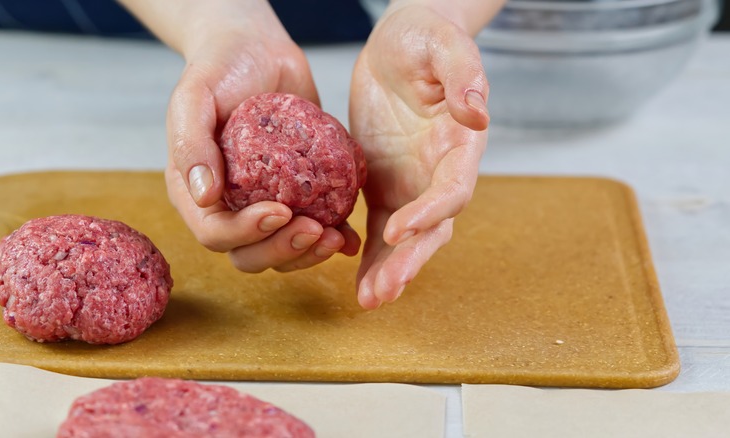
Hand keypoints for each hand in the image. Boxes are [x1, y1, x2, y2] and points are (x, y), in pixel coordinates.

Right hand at [150, 1, 360, 272]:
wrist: (256, 51)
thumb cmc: (218, 70)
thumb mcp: (195, 97)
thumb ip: (192, 143)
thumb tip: (204, 197)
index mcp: (197, 193)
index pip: (216, 233)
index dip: (246, 233)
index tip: (279, 211)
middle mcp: (230, 207)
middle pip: (250, 254)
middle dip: (282, 251)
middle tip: (314, 230)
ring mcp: (266, 204)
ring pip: (283, 252)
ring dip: (308, 253)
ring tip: (335, 236)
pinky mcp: (300, 195)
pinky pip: (314, 229)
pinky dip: (333, 238)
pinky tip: (350, 238)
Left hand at [349, 3, 490, 308]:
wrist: (401, 42)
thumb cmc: (426, 37)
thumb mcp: (443, 44)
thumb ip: (463, 74)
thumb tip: (477, 113)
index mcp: (459, 144)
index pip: (451, 188)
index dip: (430, 212)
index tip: (400, 229)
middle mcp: (439, 172)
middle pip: (433, 228)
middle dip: (409, 261)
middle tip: (382, 291)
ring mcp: (411, 183)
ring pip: (405, 238)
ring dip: (389, 270)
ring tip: (367, 300)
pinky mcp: (383, 185)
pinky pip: (378, 227)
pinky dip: (370, 255)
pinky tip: (355, 280)